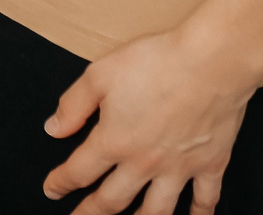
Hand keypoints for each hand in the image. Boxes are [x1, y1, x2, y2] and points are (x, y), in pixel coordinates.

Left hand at [42, 28, 262, 214]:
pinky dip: (199, 213)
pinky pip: (205, 199)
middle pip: (112, 199)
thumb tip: (53, 129)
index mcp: (114, 141)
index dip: (60, 183)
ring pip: (156, 210)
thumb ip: (73, 106)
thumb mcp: (98, 75)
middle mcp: (144, 163)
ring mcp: (180, 168)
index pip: (79, 171)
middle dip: (91, 212)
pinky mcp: (211, 164)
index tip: (51, 189)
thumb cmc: (155, 63)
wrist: (211, 64)